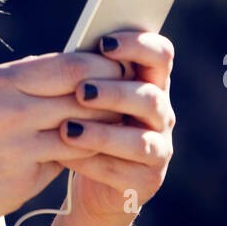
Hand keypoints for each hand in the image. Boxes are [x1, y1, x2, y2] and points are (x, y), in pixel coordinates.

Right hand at [0, 50, 128, 225]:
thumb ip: (23, 85)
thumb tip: (70, 74)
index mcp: (3, 79)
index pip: (72, 64)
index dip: (104, 67)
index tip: (121, 70)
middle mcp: (12, 105)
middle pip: (85, 92)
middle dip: (115, 96)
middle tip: (134, 99)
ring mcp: (18, 142)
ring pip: (85, 127)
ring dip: (108, 128)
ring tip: (123, 128)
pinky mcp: (23, 176)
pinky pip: (70, 161)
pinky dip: (89, 156)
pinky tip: (100, 156)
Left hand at [56, 30, 175, 225]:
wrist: (92, 181)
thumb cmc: (88, 123)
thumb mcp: (89, 96)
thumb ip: (89, 75)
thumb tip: (68, 56)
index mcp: (151, 84)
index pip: (161, 55)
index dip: (138, 45)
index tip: (104, 43)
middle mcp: (162, 115)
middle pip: (152, 98)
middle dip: (115, 93)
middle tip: (81, 91)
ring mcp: (159, 150)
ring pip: (141, 141)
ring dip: (102, 133)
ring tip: (67, 129)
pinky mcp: (147, 182)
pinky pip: (121, 172)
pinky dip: (90, 162)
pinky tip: (64, 155)